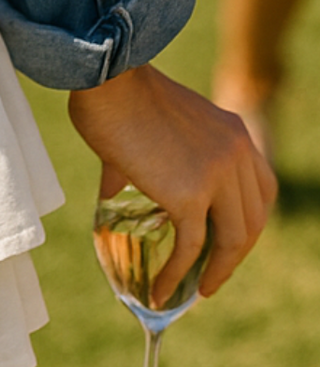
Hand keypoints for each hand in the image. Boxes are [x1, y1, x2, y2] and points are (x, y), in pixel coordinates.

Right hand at [69, 63, 275, 303]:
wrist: (105, 76)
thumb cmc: (114, 91)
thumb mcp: (155, 123)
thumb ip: (146, 158)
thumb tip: (112, 193)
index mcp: (233, 132)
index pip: (261, 188)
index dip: (248, 220)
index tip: (227, 239)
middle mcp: (235, 153)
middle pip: (253, 219)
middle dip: (234, 253)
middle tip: (211, 272)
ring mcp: (216, 175)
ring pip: (231, 240)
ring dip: (216, 272)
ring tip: (196, 290)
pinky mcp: (188, 196)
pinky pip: (192, 247)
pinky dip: (178, 274)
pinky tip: (163, 289)